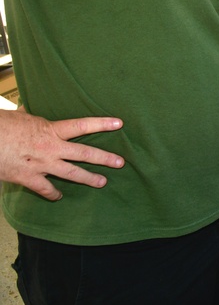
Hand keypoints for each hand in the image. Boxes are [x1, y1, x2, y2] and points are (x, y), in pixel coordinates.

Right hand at [0, 111, 123, 200]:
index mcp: (50, 130)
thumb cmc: (0, 126)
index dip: (102, 124)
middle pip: (84, 153)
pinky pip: (46, 189)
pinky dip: (53, 194)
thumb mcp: (19, 117)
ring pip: (72, 173)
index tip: (119, 123)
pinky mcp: (28, 178)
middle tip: (121, 162)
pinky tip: (58, 196)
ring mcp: (42, 165)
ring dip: (89, 178)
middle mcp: (51, 148)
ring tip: (102, 182)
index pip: (82, 125)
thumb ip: (29, 116)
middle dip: (105, 158)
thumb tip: (27, 108)